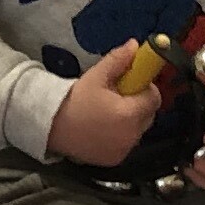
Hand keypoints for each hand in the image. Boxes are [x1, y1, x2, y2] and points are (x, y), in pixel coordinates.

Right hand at [44, 44, 158, 166]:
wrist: (51, 126)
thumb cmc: (75, 100)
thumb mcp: (96, 76)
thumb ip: (118, 60)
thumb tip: (134, 45)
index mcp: (129, 114)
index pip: (154, 98)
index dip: (145, 87)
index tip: (129, 83)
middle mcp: (132, 135)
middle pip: (148, 115)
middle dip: (138, 103)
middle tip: (117, 96)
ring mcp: (125, 150)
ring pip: (138, 130)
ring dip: (131, 120)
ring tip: (108, 112)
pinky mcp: (116, 159)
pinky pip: (128, 143)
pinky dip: (122, 135)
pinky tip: (104, 128)